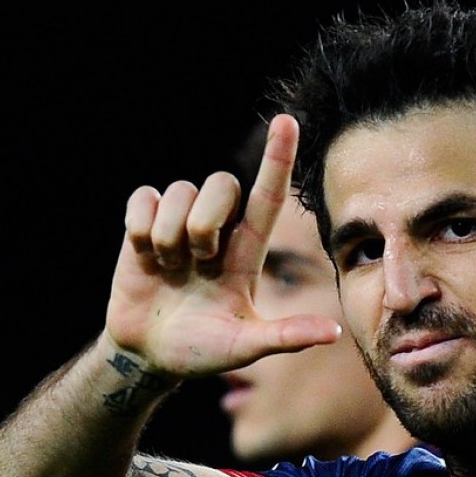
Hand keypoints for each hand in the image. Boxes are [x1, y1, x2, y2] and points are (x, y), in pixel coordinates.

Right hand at [105, 114, 340, 377]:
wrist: (148, 355)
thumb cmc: (202, 351)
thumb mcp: (246, 346)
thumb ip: (286, 336)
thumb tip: (335, 333)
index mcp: (248, 251)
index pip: (268, 195)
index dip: (278, 158)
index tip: (288, 121)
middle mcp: (219, 229)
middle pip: (222, 183)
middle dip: (205, 222)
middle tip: (198, 262)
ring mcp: (180, 223)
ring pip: (180, 190)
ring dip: (169, 234)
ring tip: (169, 266)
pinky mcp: (143, 223)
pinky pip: (143, 197)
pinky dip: (140, 229)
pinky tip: (144, 256)